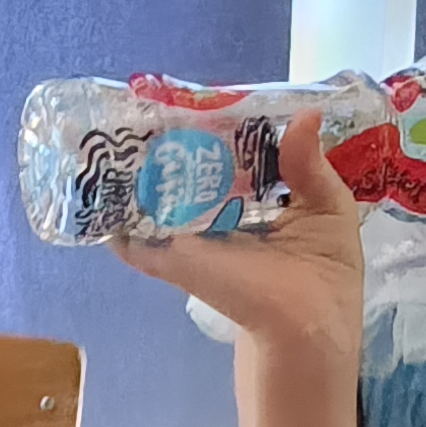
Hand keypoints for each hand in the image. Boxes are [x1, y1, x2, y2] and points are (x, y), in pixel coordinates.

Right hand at [116, 110, 365, 368]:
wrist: (305, 328)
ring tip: (123, 125)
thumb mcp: (327, 207)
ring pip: (159, 198)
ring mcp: (192, 238)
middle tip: (158, 102)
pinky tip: (97, 181)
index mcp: (256, 201)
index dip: (220, 127)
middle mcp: (220, 216)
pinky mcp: (176, 258)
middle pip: (190, 172)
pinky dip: (115, 218)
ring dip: (141, 170)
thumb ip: (308, 163)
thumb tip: (305, 114)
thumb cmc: (325, 273)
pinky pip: (136, 238)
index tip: (206, 98)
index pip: (231, 156)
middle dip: (176, 141)